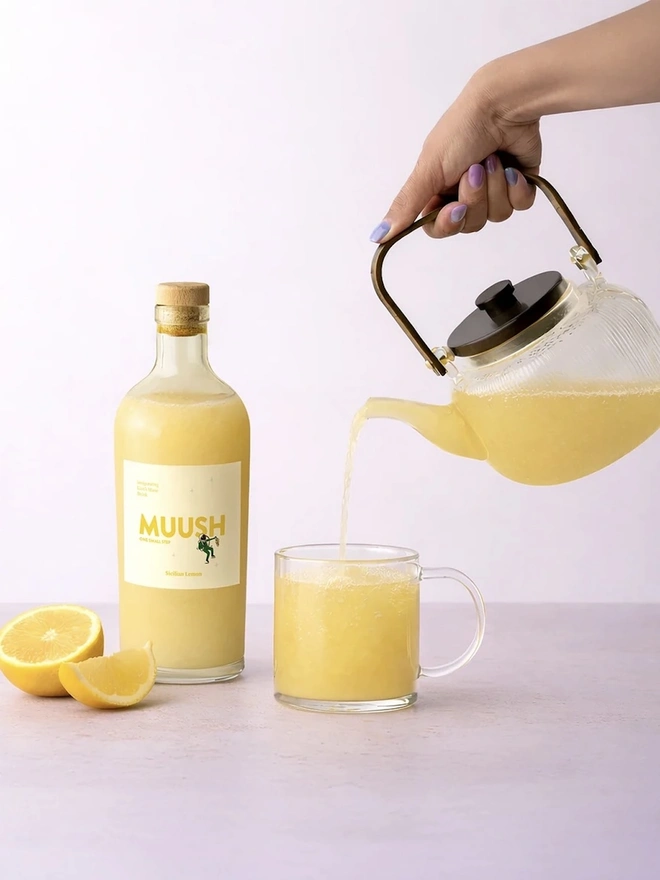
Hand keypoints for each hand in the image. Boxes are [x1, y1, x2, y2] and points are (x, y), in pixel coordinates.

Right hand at [370, 62, 541, 242]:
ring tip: (494, 159)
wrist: (504, 105)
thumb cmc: (463, 129)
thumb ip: (406, 205)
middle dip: (475, 197)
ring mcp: (494, 189)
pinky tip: (513, 168)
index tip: (455, 208)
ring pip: (497, 215)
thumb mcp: (428, 169)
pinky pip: (520, 206)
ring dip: (495, 186)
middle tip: (475, 170)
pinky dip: (517, 187)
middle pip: (471, 223)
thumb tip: (378, 236)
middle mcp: (465, 192)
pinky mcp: (519, 185)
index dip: (449, 223)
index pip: (439, 227)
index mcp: (439, 189)